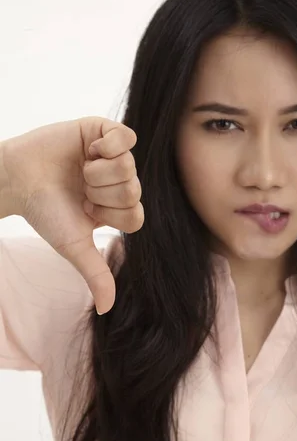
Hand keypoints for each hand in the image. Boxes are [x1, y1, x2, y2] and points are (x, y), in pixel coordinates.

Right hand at [3, 116, 142, 313]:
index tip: (85, 210)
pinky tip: (89, 150)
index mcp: (116, 208)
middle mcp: (118, 182)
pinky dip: (108, 145)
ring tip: (80, 170)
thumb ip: (96, 273)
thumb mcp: (74, 245)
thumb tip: (106, 309)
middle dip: (99, 193)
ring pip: (129, 165)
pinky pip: (127, 136)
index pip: (136, 216)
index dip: (108, 214)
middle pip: (133, 190)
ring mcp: (113, 156)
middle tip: (80, 189)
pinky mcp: (104, 131)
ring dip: (97, 171)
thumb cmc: (45, 212)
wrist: (16, 179)